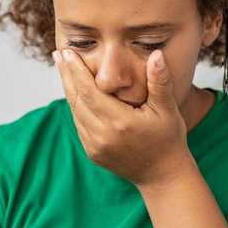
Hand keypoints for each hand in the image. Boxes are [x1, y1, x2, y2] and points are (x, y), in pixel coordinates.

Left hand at [54, 49, 193, 186]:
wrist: (163, 175)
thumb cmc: (169, 140)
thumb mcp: (168, 110)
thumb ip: (160, 82)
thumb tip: (156, 54)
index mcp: (120, 122)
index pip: (89, 91)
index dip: (76, 71)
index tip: (68, 52)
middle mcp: (102, 135)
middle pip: (76, 99)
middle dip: (66, 75)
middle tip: (59, 53)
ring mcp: (95, 146)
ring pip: (75, 112)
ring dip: (69, 90)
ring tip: (64, 70)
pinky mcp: (92, 152)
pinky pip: (79, 125)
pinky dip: (76, 107)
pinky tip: (76, 94)